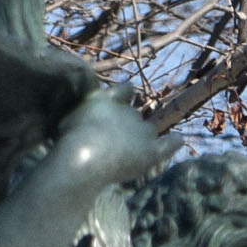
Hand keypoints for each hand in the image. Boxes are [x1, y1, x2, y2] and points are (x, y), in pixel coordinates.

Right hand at [50, 88, 167, 192]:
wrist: (83, 156)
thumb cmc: (68, 138)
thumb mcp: (67, 118)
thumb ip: (79, 112)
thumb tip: (80, 110)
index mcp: (107, 99)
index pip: (123, 90)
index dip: (123, 94)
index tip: (124, 96)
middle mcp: (127, 111)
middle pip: (133, 114)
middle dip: (127, 122)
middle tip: (113, 139)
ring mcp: (141, 131)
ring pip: (147, 130)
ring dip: (142, 135)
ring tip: (132, 147)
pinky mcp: (150, 152)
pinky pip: (168, 144)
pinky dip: (173, 141)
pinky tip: (179, 139)